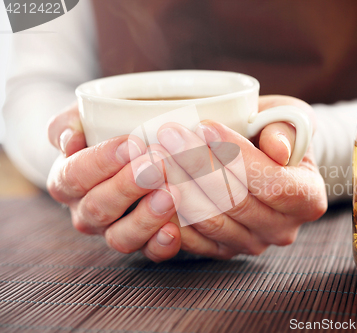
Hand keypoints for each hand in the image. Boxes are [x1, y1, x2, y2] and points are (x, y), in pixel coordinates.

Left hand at [46, 95, 326, 261]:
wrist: (262, 159)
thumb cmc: (273, 131)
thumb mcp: (288, 117)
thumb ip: (286, 128)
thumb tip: (278, 148)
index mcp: (308, 198)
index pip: (272, 182)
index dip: (236, 155)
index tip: (203, 124)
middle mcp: (283, 229)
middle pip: (236, 203)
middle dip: (198, 166)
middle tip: (167, 134)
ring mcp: (252, 244)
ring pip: (210, 221)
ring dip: (178, 187)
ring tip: (154, 154)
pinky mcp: (224, 251)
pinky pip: (192, 239)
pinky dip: (170, 213)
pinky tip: (152, 186)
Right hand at [47, 104, 182, 261]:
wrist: (135, 149)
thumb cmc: (109, 130)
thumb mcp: (86, 116)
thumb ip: (70, 122)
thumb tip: (68, 140)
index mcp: (68, 180)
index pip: (74, 175)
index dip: (101, 161)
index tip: (132, 143)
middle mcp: (87, 211)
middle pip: (98, 207)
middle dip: (128, 187)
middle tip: (156, 166)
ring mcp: (114, 230)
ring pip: (121, 237)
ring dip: (146, 218)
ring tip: (171, 195)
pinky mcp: (143, 242)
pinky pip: (148, 252)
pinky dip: (161, 245)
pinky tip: (174, 231)